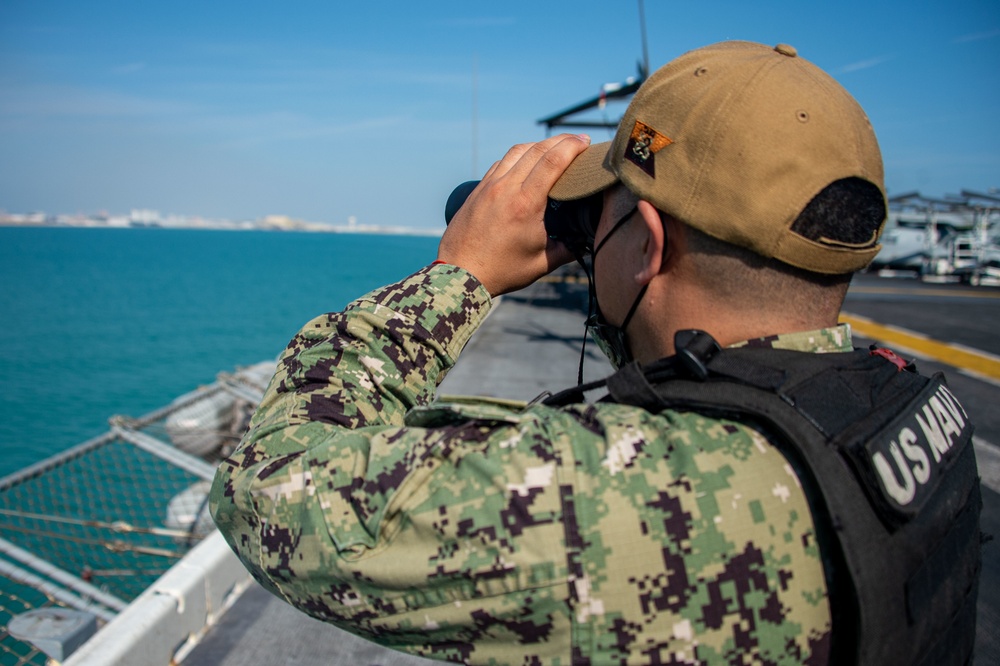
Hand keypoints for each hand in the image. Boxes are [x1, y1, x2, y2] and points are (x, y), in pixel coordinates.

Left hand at [437, 134, 590, 295]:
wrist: (460, 274)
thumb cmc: (501, 271)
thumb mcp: (541, 264)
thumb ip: (567, 250)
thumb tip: (585, 242)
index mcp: (526, 204)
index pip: (553, 161)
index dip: (572, 146)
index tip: (586, 141)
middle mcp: (506, 188)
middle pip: (537, 149)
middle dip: (561, 140)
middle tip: (577, 140)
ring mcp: (489, 186)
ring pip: (517, 151)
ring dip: (538, 144)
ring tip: (554, 147)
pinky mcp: (478, 190)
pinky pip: (501, 163)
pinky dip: (518, 156)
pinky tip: (526, 162)